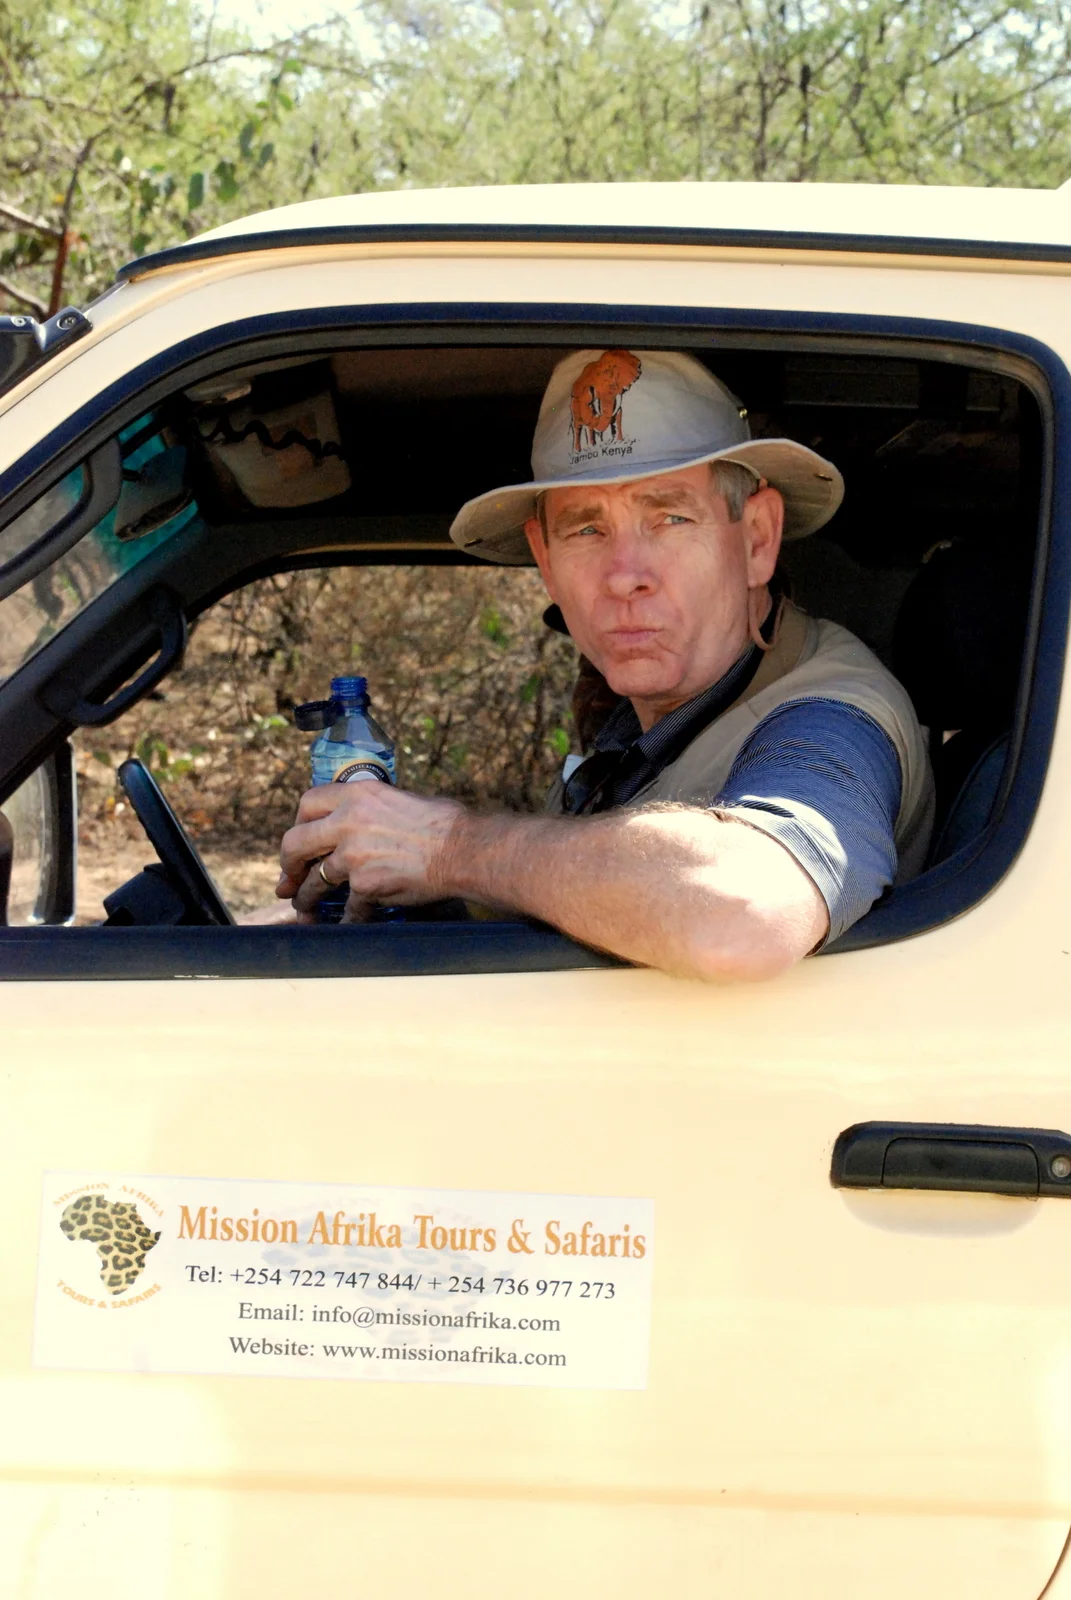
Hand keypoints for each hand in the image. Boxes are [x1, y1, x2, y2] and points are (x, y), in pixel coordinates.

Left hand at [276, 781, 464, 915]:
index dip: (299, 824)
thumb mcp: (398, 799)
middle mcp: (347, 823)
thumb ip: (369, 809)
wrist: (462, 850)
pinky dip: (346, 919)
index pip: (307, 804)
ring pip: (314, 882)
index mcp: (356, 796)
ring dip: (307, 898)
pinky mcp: (365, 885)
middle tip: (288, 879)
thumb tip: (356, 824)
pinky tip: (344, 924)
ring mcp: (353, 856)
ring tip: (306, 908)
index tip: (301, 840)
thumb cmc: (442, 823)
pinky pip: (347, 908)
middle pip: (295, 843)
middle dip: (288, 865)